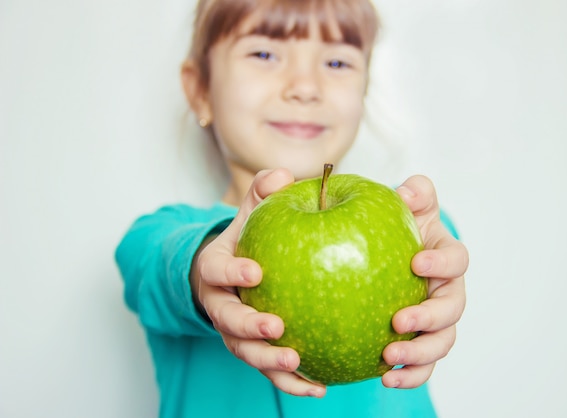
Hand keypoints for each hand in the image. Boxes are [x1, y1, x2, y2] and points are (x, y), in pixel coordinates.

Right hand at [191, 169, 326, 397]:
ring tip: (297, 363)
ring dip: (269, 362)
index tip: (255, 273)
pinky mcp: (255, 350)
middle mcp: (221, 305)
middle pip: (226, 322)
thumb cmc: (247, 240)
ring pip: (245, 353)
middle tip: (276, 328)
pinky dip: (291, 381)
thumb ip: (264, 192)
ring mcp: (235, 332)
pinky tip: (320, 387)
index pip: (216, 271)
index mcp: (216, 270)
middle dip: (248, 327)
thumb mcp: (251, 213)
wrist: (233, 273)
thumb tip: (283, 175)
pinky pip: (270, 370)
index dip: (232, 274)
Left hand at [381, 175, 468, 388]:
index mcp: (446, 258)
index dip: (441, 263)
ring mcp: (437, 320)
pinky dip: (410, 375)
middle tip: (398, 320)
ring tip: (388, 357)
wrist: (384, 252)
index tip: (416, 262)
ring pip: (441, 342)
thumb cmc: (398, 227)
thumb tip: (407, 192)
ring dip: (419, 353)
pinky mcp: (421, 342)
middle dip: (429, 318)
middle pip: (453, 309)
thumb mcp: (408, 205)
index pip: (456, 259)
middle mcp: (448, 291)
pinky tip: (385, 378)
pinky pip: (423, 365)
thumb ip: (415, 192)